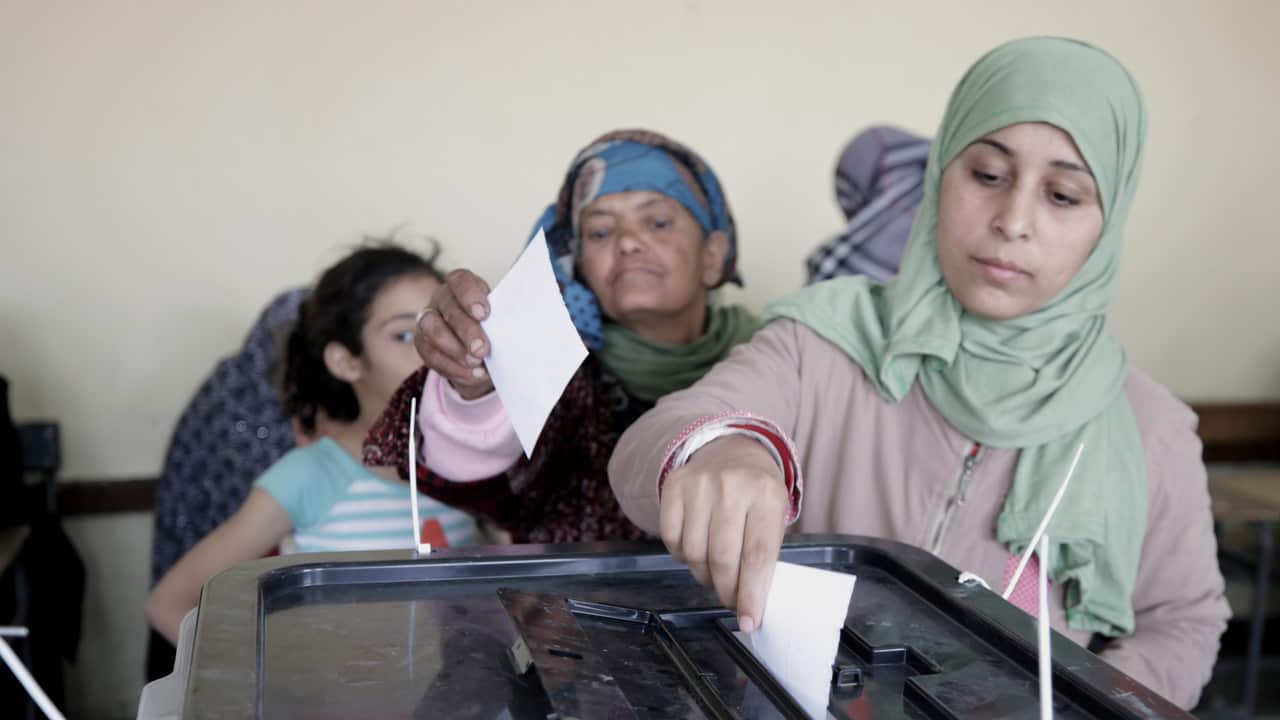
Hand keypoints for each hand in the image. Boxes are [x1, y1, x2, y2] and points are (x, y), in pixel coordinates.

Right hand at [416, 269, 494, 399]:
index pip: (460, 280)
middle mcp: (442, 299)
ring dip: (455, 350)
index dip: (470, 295)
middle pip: (449, 309)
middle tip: (483, 349)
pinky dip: (452, 367)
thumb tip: (514, 328)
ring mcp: (428, 320)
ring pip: (432, 331)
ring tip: (476, 363)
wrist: (482, 356)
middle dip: (467, 331)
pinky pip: (431, 355)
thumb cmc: (494, 331)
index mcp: (462, 286)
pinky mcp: (422, 344)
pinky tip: (471, 374)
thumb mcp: (501, 322)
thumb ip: (504, 321)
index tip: (484, 314)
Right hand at [659, 434, 788, 632]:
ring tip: (715, 575)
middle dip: (727, 590)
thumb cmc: (757, 494)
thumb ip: (764, 557)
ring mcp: (699, 484)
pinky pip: (671, 539)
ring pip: (695, 553)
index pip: (757, 555)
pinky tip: (697, 551)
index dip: (751, 594)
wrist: (731, 451)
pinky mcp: (673, 486)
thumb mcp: (773, 517)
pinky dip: (683, 556)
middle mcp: (731, 486)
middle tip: (731, 602)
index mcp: (766, 495)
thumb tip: (750, 608)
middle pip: (723, 558)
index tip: (748, 621)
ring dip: (705, 576)